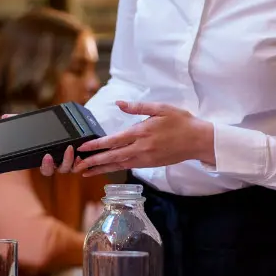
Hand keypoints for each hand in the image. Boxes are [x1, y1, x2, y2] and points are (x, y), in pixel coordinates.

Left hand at [39, 101, 214, 177]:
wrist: (199, 141)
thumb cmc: (181, 122)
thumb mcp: (160, 108)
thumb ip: (138, 107)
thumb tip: (119, 103)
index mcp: (141, 132)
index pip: (113, 141)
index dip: (96, 145)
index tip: (82, 148)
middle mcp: (141, 148)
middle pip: (112, 157)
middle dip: (92, 162)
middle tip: (76, 166)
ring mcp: (145, 158)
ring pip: (118, 165)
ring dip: (100, 168)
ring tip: (85, 172)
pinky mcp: (149, 164)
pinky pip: (128, 167)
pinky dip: (114, 168)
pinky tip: (105, 169)